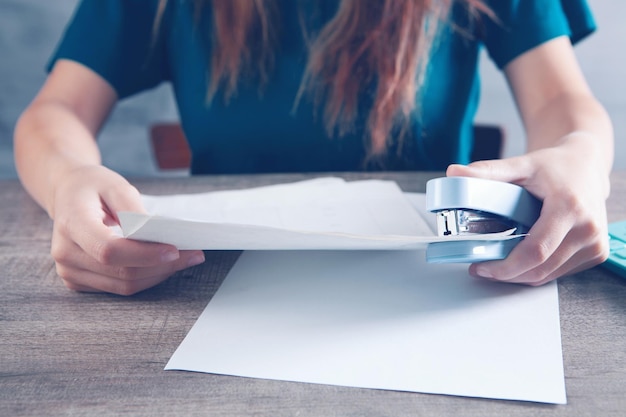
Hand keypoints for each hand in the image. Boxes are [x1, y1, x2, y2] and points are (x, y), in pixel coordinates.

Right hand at [49, 165, 204, 294]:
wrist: (68, 194)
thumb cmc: (93, 187)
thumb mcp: (116, 186)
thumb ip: (134, 210)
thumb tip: (157, 235)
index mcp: (72, 224)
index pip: (110, 250)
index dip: (145, 255)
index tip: (174, 250)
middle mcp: (66, 253)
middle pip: (122, 272)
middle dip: (162, 266)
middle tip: (193, 255)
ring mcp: (69, 271)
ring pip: (124, 286)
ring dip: (158, 275)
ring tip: (184, 259)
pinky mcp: (78, 281)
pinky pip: (119, 288)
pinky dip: (145, 278)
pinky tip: (162, 265)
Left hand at [447, 134, 609, 284]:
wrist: (586, 166)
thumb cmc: (556, 166)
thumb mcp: (520, 165)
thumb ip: (487, 171)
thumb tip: (454, 172)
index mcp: (570, 207)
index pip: (536, 250)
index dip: (505, 267)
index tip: (481, 267)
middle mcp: (588, 229)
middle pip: (540, 268)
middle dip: (506, 274)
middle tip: (482, 268)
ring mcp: (595, 244)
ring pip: (548, 275)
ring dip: (519, 276)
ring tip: (496, 264)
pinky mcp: (596, 253)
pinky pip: (558, 273)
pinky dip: (536, 271)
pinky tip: (519, 261)